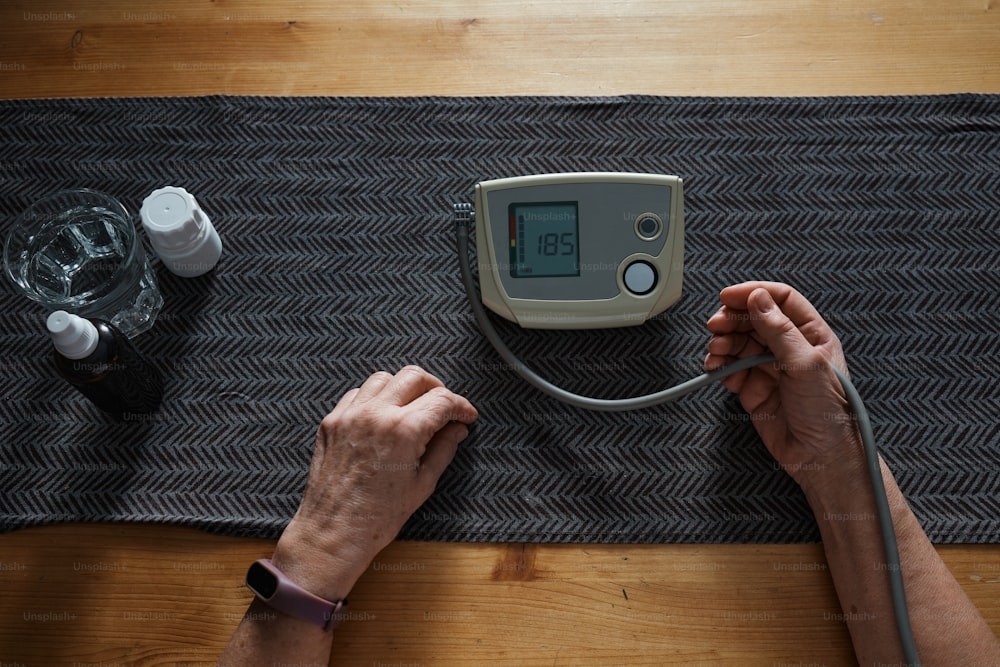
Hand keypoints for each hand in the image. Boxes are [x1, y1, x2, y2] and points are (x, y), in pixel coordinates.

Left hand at [270, 366, 477, 600]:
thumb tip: (457, 429)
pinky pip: (357, 394)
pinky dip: (375, 398)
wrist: (333, 533)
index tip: (466, 415)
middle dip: (435, 388)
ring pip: (384, 378)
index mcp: (403, 430)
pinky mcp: (331, 422)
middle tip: (443, 407)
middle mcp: (375, 414)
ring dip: (403, 388)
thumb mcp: (422, 483)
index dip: (460, 406)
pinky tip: (384, 416)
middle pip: (414, 376)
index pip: (442, 400)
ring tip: (413, 409)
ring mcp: (350, 415)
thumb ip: (444, 449)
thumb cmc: (377, 517)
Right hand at [703, 282, 863, 493]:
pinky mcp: (752, 388)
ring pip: (738, 342)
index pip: (780, 300)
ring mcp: (769, 367)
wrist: (821, 458)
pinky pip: (729, 368)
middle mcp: (789, 347)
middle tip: (716, 325)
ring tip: (716, 350)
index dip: (753, 294)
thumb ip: (779, 329)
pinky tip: (715, 367)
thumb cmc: (830, 414)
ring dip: (722, 341)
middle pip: (753, 318)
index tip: (728, 297)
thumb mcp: (807, 364)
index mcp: (811, 334)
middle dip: (731, 318)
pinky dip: (718, 365)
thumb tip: (758, 298)